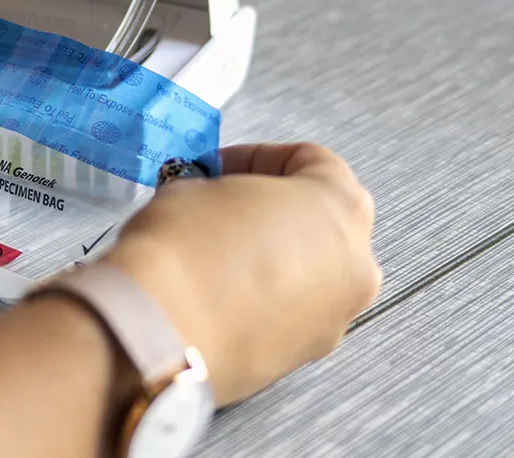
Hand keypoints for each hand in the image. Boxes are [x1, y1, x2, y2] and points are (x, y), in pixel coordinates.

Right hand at [105, 143, 380, 405]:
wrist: (160, 330)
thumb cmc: (184, 252)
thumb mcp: (195, 186)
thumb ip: (222, 189)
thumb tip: (216, 202)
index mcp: (341, 206)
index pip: (312, 162)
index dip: (258, 158)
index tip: (225, 167)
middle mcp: (353, 265)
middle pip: (320, 222)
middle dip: (272, 212)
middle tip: (225, 208)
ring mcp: (333, 318)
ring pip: (309, 275)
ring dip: (270, 260)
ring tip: (217, 255)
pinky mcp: (302, 357)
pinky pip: (288, 315)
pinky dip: (261, 302)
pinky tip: (217, 293)